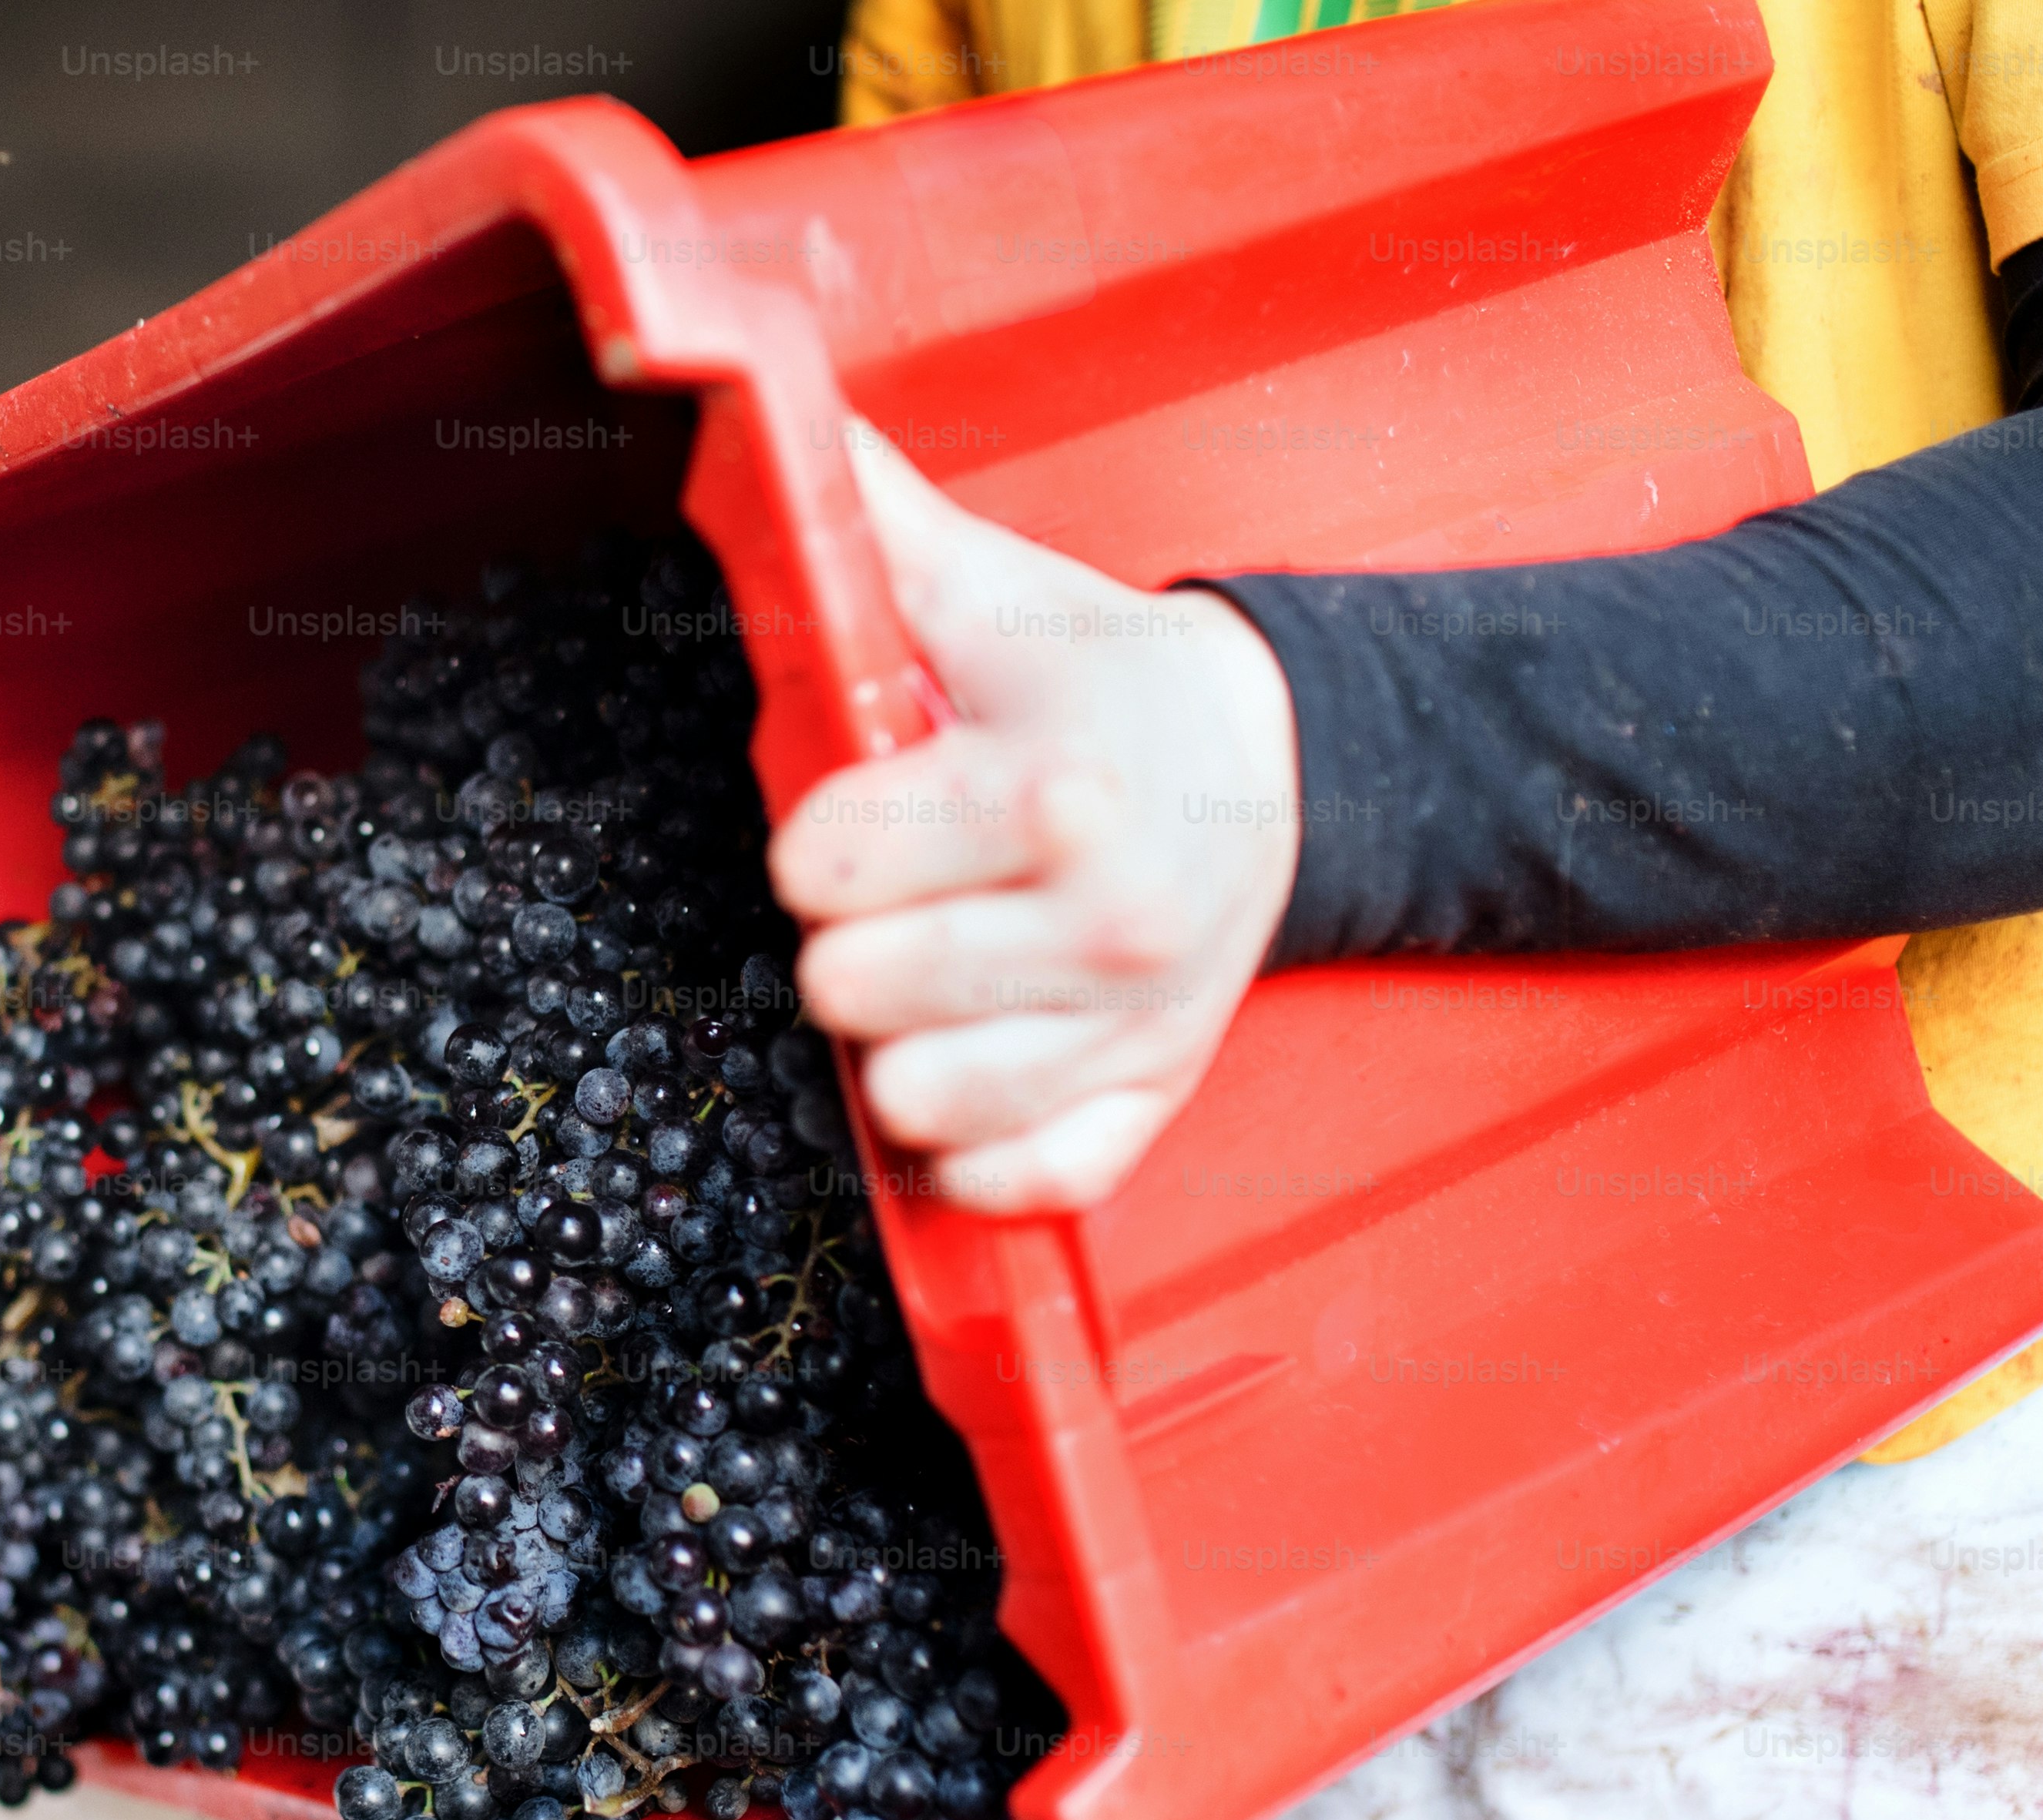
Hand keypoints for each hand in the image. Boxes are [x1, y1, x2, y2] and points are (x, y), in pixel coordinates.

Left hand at [775, 423, 1304, 1212]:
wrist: (1273, 766)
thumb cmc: (1099, 683)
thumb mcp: (994, 594)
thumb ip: (872, 524)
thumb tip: (770, 413)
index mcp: (1053, 792)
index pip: (824, 867)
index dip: (812, 846)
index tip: (847, 825)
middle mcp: (1106, 924)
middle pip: (852, 995)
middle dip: (842, 946)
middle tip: (887, 902)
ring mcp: (1133, 1027)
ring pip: (918, 1105)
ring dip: (893, 1048)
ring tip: (927, 979)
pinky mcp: (1150, 1102)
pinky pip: (1020, 1183)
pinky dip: (973, 1150)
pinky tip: (973, 1064)